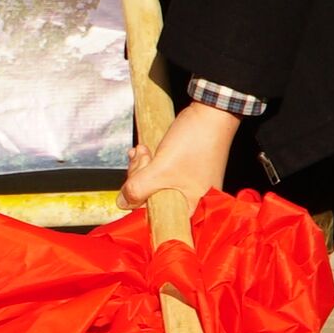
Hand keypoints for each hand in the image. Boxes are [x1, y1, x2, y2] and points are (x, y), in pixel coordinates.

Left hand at [121, 100, 243, 212]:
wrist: (212, 112)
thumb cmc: (196, 142)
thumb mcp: (160, 169)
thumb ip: (138, 189)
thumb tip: (121, 203)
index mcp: (193, 207)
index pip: (159, 220)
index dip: (142, 206)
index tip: (134, 191)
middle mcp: (193, 200)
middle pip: (153, 200)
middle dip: (140, 178)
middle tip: (143, 159)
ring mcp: (188, 185)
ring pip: (154, 184)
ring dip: (142, 167)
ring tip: (144, 151)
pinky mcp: (183, 171)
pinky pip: (159, 173)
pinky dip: (149, 163)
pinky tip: (144, 151)